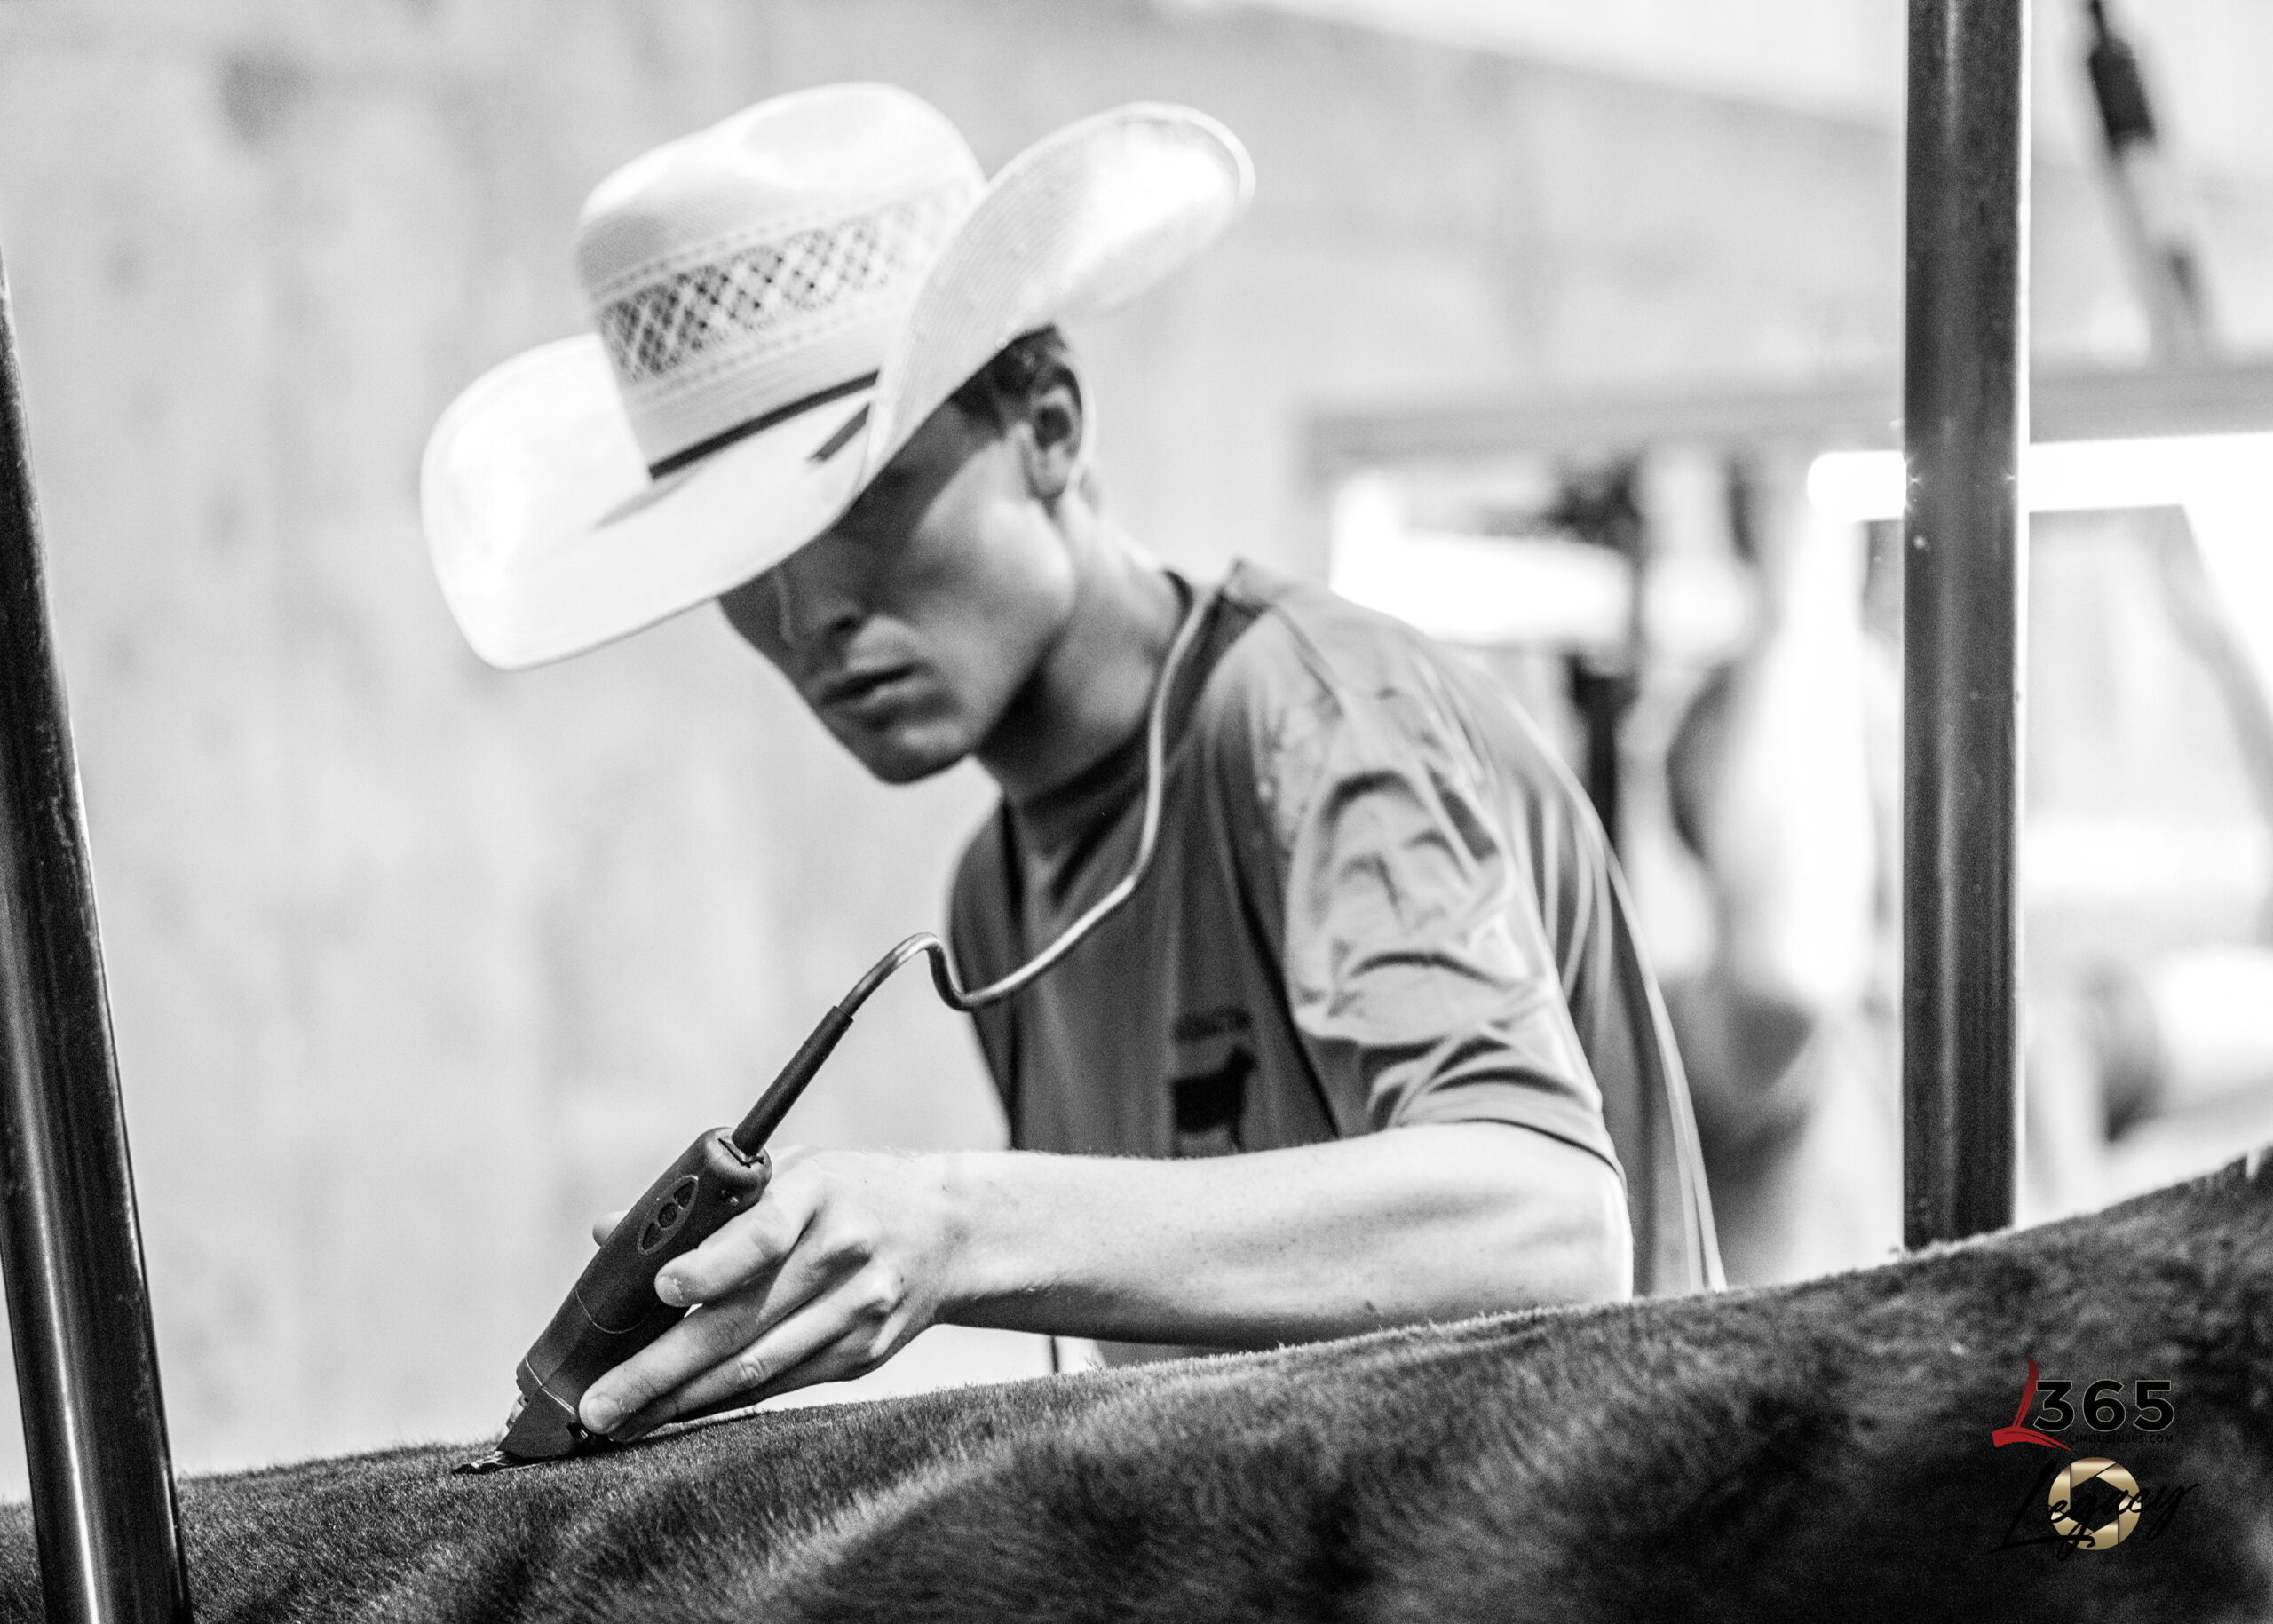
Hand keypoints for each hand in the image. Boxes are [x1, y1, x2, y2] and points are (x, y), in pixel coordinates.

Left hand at [578, 1146, 964, 1439]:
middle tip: (599, 1402)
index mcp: (820, 1192)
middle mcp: (843, 1253)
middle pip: (744, 1321)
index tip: (664, 1289)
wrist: (950, 1229)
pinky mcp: (863, 1354)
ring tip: (621, 1420)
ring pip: (759, 1367)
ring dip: (682, 1400)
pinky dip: (724, 1401)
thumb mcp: (792, 1171)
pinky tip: (677, 1412)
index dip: (713, 1265)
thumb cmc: (847, 1191)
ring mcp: (858, 1309)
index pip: (765, 1233)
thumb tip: (610, 1231)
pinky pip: (782, 1385)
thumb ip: (706, 1203)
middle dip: (661, 1369)